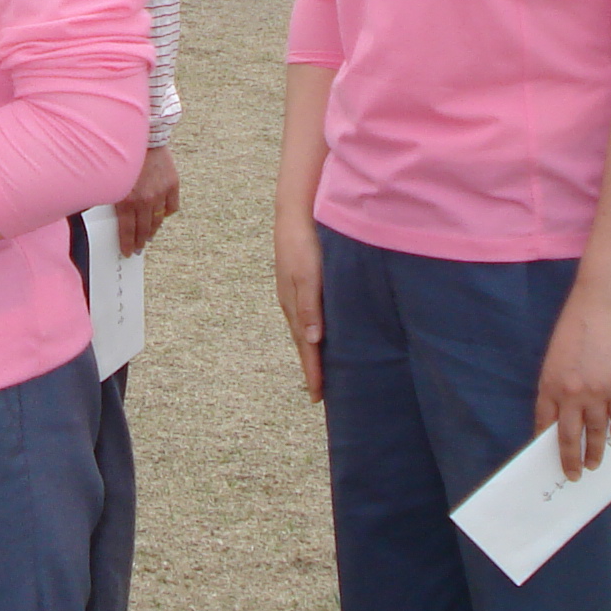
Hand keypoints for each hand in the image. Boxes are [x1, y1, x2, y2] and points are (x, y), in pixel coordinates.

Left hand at [117, 146, 178, 255]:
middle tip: (139, 247)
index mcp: (126, 200)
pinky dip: (167, 212)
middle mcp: (144, 199)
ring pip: (158, 220)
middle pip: (143, 229)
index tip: (127, 252)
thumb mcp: (109, 178)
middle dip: (140, 240)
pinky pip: (172, 207)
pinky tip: (162, 214)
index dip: (127, 244)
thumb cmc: (121, 154)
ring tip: (150, 235)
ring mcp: (160, 193)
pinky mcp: (172, 184)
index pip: (127, 231)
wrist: (143, 135)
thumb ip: (110, 197)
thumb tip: (108, 212)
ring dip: (153, 230)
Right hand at [275, 216, 324, 401]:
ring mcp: (293, 294)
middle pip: (303, 343)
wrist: (295, 215)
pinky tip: (316, 335)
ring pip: (303, 331)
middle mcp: (293, 304)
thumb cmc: (305, 244)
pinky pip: (304, 317)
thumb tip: (314, 340)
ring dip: (310, 353)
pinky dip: (310, 333)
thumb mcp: (308, 275)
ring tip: (317, 371)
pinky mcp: (298, 284)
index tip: (317, 396)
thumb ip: (311, 307)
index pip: (306, 347)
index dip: (312, 371)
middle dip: (310, 368)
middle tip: (317, 393)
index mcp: (295, 306)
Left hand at [534, 286, 610, 480]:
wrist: (604, 310)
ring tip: (594, 465)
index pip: (545, 423)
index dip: (547, 442)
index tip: (550, 457)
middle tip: (572, 475)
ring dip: (595, 452)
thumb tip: (564, 411)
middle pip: (569, 437)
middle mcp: (571, 395)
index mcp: (550, 385)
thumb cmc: (578, 328)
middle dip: (570, 460)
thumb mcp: (557, 357)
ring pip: (596, 433)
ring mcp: (598, 394)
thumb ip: (559, 384)